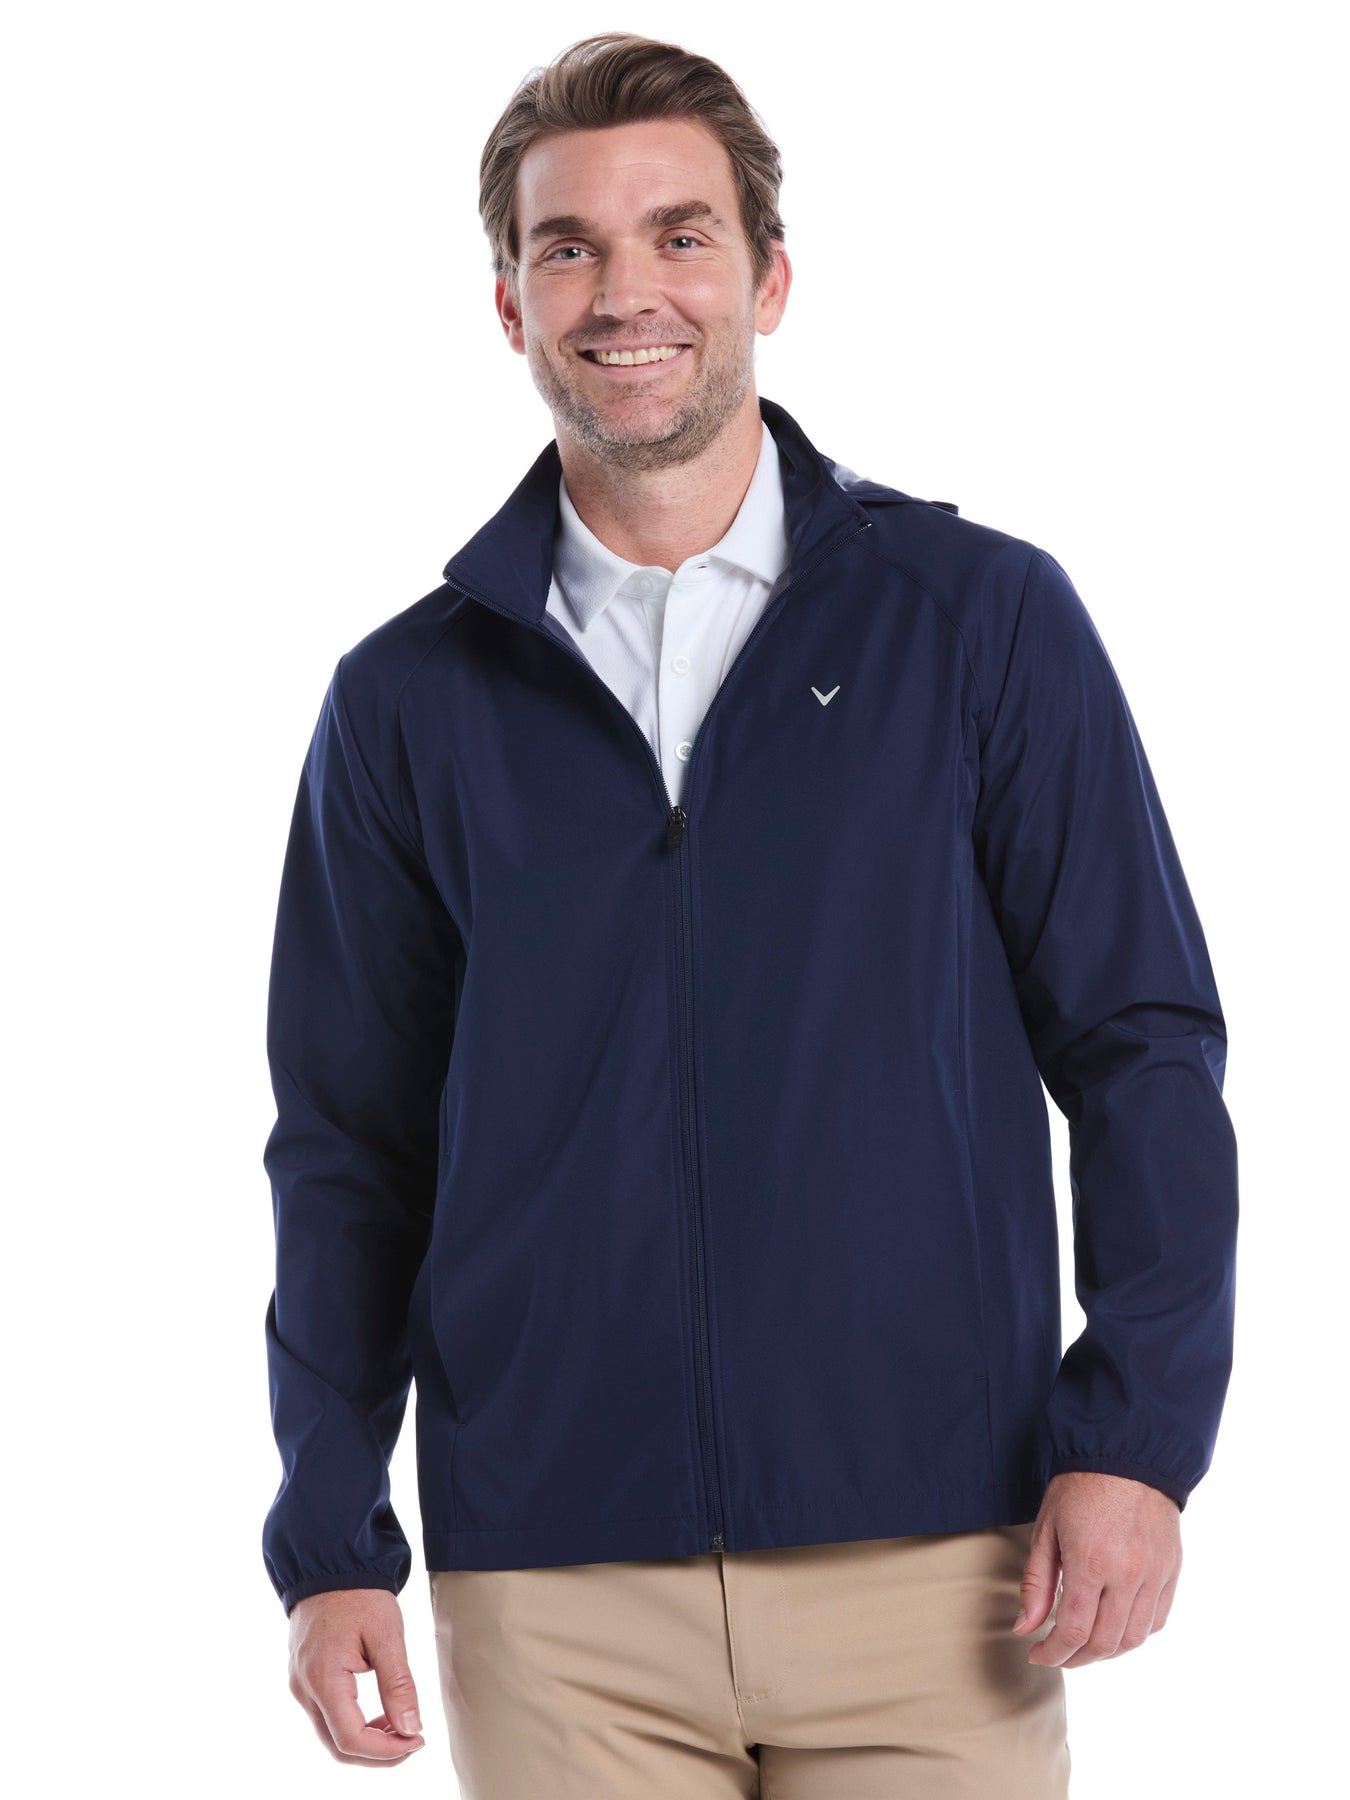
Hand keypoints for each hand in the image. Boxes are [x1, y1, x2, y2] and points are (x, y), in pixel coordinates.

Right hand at [288, 1587, 426, 1762]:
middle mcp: (304, 1689)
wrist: (329, 1564)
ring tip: (400, 1726)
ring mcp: (300, 1685)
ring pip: (330, 1735)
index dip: (386, 1751)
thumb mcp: (386, 1634)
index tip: (417, 1740)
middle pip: (337, 1747)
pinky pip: (325, 1716)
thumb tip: (411, 1727)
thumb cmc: (359, 1594)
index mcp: (323, 1679)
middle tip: (413, 1741)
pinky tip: (379, 1714)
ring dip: (366, 1741)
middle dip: (378, 1754)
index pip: (351, 1740)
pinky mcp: (303, 1678)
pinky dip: (353, 1724)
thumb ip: (398, 1684)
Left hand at [1012, 1470, 1182, 1667]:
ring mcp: (1155, 1574)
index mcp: (1091, 1562)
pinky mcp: (1172, 1570)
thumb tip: (1025, 1627)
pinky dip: (1135, 1634)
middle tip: (1058, 1654)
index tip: (1037, 1655)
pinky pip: (1157, 1620)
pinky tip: (1115, 1627)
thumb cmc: (1080, 1488)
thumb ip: (1036, 1582)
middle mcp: (1128, 1574)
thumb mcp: (1047, 1529)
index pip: (1073, 1631)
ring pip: (1134, 1639)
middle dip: (1076, 1658)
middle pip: (1105, 1643)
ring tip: (1084, 1646)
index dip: (1053, 1653)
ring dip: (1107, 1652)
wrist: (1127, 1454)